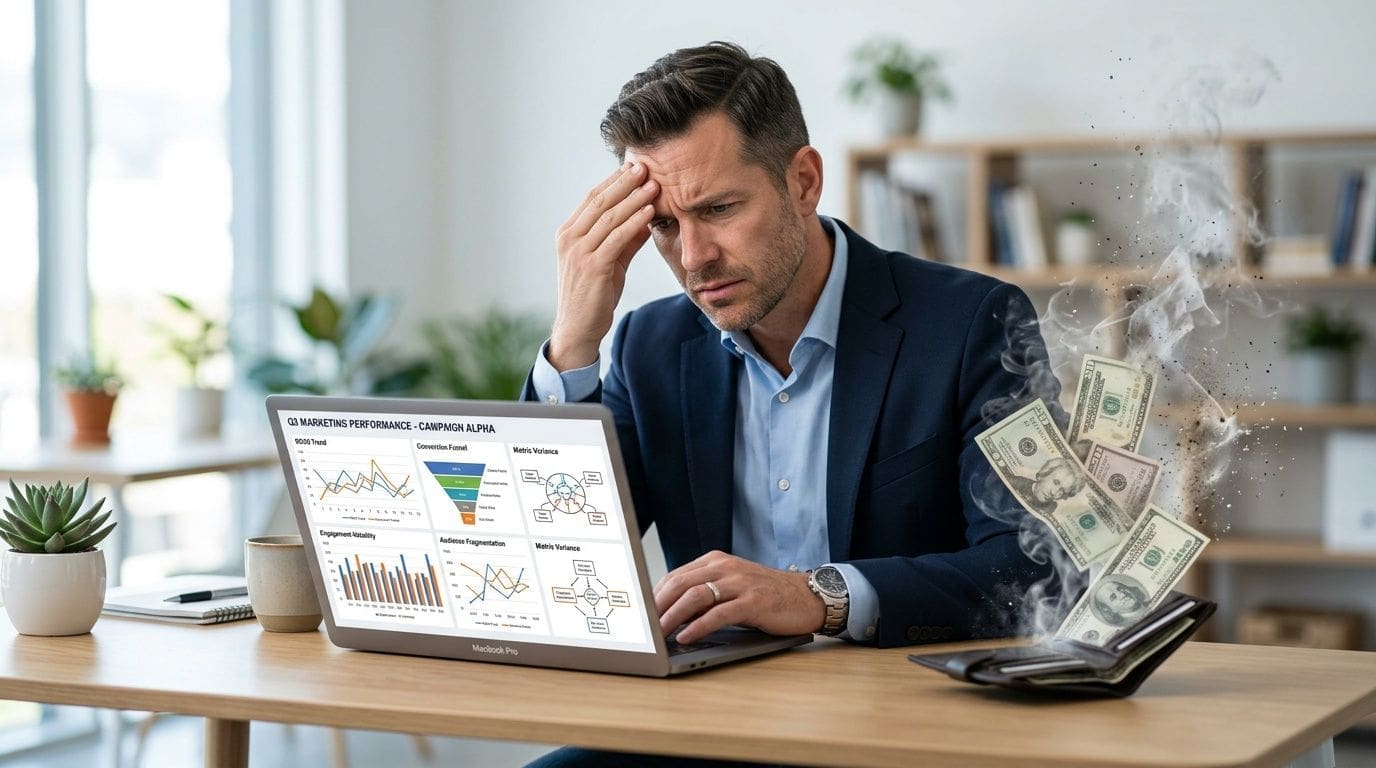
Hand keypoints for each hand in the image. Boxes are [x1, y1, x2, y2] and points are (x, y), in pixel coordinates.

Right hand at [548, 162, 658, 370]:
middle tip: (646, 165)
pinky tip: (649, 212)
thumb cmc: (594, 295)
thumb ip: (625, 239)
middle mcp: (569, 239)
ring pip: (608, 217)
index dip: (614, 181)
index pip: (593, 198)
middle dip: (624, 182)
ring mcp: (578, 253)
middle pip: (599, 201)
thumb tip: (646, 216)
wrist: (578, 329)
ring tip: (653, 184)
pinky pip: (616, 238)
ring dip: (633, 199)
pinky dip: (633, 222)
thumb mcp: (610, 262)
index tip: (635, 166)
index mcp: (569, 233)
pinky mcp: (592, 267)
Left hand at [654, 551, 825, 643]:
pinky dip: (698, 627)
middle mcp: (725, 567)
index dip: (654, 596)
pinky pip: (718, 613)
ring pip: (695, 596)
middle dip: (657, 607)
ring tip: (659, 635)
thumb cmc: (764, 596)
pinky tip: (686, 637)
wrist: (805, 597)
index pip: (675, 576)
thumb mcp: (730, 588)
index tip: (641, 615)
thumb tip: (669, 614)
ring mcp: (739, 582)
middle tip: (644, 627)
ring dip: (672, 617)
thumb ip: (704, 594)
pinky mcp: (752, 601)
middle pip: (680, 583)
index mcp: (715, 561)